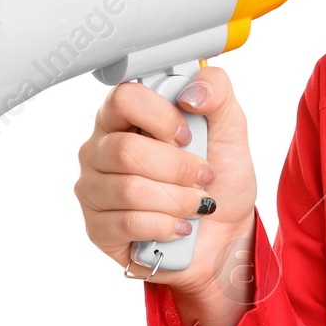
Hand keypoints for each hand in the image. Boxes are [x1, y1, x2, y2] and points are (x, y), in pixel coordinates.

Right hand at [74, 66, 257, 325]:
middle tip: (202, 175)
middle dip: (177, 168)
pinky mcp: (98, 228)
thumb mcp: (231, 131)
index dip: (162, 117)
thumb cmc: (220, 180)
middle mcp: (101, 149)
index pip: (124, 98)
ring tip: (195, 203)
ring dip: (177, 199)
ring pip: (128, 189)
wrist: (226, 235)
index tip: (188, 135)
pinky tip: (179, 226)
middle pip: (125, 150)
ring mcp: (94, 189)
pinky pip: (128, 224)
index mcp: (125, 117)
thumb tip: (191, 91)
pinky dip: (166, 226)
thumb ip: (217, 93)